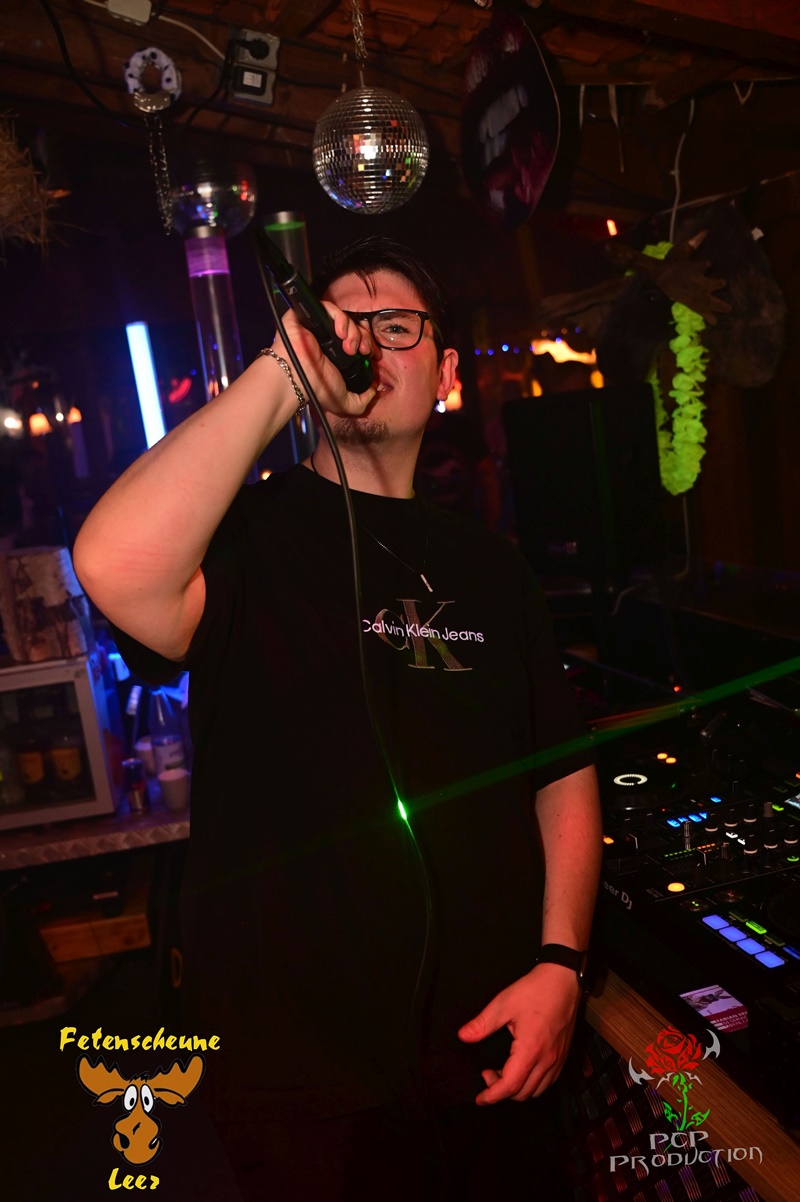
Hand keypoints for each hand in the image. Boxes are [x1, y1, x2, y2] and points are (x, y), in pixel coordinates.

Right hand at [272, 302, 375, 414]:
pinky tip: (340, 332)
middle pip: (355, 327)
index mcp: (337, 355)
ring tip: (349, 346)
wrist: (298, 379)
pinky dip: (340, 317)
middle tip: (362, 350)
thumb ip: (362, 402)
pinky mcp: (307, 316)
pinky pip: (328, 307)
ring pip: (344, 318)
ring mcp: (318, 326)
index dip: (368, 343)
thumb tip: (373, 393)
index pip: (358, 340)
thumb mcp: (346, 402)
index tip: (371, 353)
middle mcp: (329, 340)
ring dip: (353, 331)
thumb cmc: (315, 388)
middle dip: (364, 338)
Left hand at [457, 963, 581, 1104]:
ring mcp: (557, 1059)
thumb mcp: (503, 1004)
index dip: (492, 1095)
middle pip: (523, 1093)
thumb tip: (464, 1036)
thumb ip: (482, 1023)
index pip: (510, 1085)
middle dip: (501, 1090)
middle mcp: (547, 1059)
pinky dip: (533, 1083)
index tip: (480, 1098)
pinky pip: (549, 1081)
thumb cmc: (536, 990)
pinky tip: (522, 1069)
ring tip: (504, 1072)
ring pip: (537, 1090)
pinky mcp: (563, 1054)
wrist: (563, 979)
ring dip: (518, 1089)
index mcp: (530, 1049)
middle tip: (488, 1073)